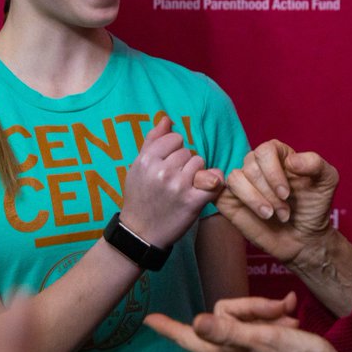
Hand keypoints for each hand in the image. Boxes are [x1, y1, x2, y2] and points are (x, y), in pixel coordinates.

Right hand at [120, 116, 223, 247]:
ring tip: (183, 186)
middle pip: (188, 151)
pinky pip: (213, 181)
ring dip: (196, 173)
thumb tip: (166, 118)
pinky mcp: (193, 201)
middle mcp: (162, 171)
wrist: (141, 233)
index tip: (168, 163)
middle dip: (184, 163)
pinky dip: (213, 183)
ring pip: (200, 163)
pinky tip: (205, 188)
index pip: (174, 138)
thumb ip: (152, 140)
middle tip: (173, 179)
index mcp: (147, 160)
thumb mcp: (138, 167)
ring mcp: (179, 186)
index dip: (173, 150)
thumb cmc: (140, 197)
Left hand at [145, 294, 351, 351]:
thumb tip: (197, 321)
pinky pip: (260, 328)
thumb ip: (227, 331)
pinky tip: (291, 319)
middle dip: (253, 306)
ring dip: (268, 312)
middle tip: (280, 308)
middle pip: (226, 315)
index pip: (190, 336)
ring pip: (246, 319)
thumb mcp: (262, 339)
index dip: (169, 327)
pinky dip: (275, 320)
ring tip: (289, 317)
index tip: (151, 320)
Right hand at [218, 140, 338, 265]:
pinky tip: (255, 212)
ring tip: (271, 215)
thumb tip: (291, 161)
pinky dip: (236, 200)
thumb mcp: (327, 180)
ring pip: (235, 179)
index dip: (273, 172)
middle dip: (269, 193)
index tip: (286, 194)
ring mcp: (242, 182)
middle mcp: (257, 164)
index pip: (265, 151)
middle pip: (251, 167)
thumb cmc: (314, 206)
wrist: (304, 237)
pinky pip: (221, 192)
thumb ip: (315, 163)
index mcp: (277, 154)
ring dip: (254, 200)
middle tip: (285, 212)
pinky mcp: (230, 200)